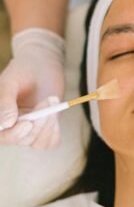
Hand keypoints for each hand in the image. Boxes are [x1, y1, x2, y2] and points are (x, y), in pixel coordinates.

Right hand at [0, 28, 64, 148]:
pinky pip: (50, 142)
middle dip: (38, 123)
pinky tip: (55, 113)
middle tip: (49, 100)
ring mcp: (29, 129)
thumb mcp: (10, 82)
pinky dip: (55, 130)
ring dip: (49, 123)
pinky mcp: (45, 128)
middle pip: (21, 139)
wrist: (43, 64)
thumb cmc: (23, 70)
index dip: (13, 135)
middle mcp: (12, 126)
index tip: (28, 124)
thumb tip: (6, 124)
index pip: (1, 136)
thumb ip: (5, 102)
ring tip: (53, 99)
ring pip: (37, 142)